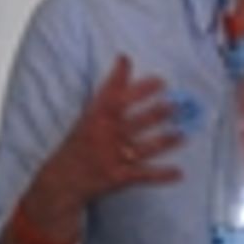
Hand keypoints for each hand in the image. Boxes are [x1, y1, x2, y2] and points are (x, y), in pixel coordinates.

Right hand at [38, 56, 183, 216]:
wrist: (62, 180)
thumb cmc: (78, 146)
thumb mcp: (87, 118)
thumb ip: (107, 96)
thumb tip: (125, 63)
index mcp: (97, 118)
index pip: (114, 95)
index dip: (132, 83)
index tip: (154, 77)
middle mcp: (107, 135)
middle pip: (138, 121)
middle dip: (159, 113)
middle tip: (176, 105)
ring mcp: (114, 156)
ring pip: (146, 147)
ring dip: (166, 141)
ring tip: (182, 135)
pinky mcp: (119, 177)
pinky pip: (145, 175)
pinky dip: (162, 175)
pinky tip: (179, 172)